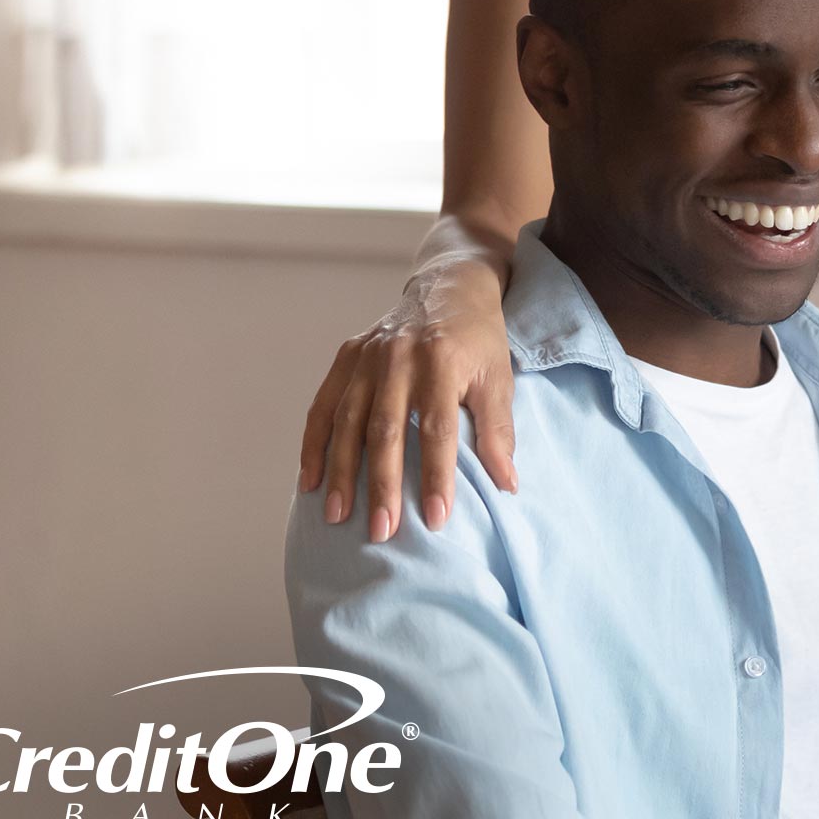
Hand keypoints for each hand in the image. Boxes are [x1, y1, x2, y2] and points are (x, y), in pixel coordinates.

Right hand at [297, 260, 517, 540]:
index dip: (436, 476)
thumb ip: (498, 431)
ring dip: (341, 473)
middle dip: (382, 485)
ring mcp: (368, 356)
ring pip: (348, 423)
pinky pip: (323, 407)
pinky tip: (311, 483)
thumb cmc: (479, 340)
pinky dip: (314, 446)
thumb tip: (507, 486)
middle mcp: (399, 357)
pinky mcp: (347, 356)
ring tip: (339, 517)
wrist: (448, 286)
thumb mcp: (499, 377)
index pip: (438, 429)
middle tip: (383, 531)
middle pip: (386, 431)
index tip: (437, 520)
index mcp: (442, 361)